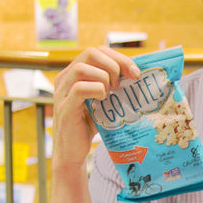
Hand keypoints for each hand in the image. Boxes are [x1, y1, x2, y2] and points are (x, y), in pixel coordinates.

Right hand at [51, 46, 139, 172]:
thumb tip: (139, 74)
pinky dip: (96, 90)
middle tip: (123, 84)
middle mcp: (64, 78)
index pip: (97, 51)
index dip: (118, 57)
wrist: (74, 151)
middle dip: (113, 64)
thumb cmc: (90, 124)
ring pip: (82, 68)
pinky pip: (79, 88)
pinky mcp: (65, 108)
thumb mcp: (103, 100)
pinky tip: (103, 100)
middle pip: (90, 53)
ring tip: (111, 92)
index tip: (135, 73)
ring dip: (104, 77)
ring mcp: (62, 92)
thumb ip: (114, 86)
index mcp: (73, 73)